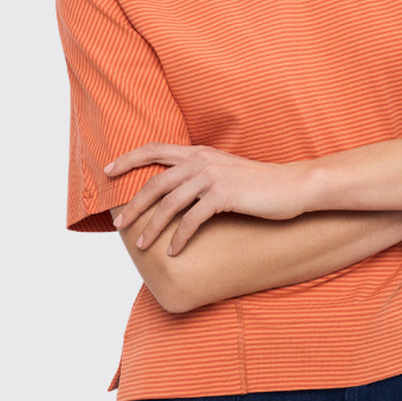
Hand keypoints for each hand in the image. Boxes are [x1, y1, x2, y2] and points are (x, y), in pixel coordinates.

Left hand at [106, 145, 307, 255]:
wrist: (294, 185)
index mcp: (199, 152)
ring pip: (169, 203)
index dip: (128, 158)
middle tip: (118, 225)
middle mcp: (201, 160)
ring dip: (152, 227)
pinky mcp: (224, 195)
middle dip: (133, 205)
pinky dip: (180, 237)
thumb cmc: (260, 185)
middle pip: (155, 182)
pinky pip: (193, 220)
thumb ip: (202, 175)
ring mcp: (212, 176)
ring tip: (142, 244)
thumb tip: (177, 194)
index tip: (108, 170)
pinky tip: (174, 252)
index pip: (155, 149)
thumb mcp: (226, 172)